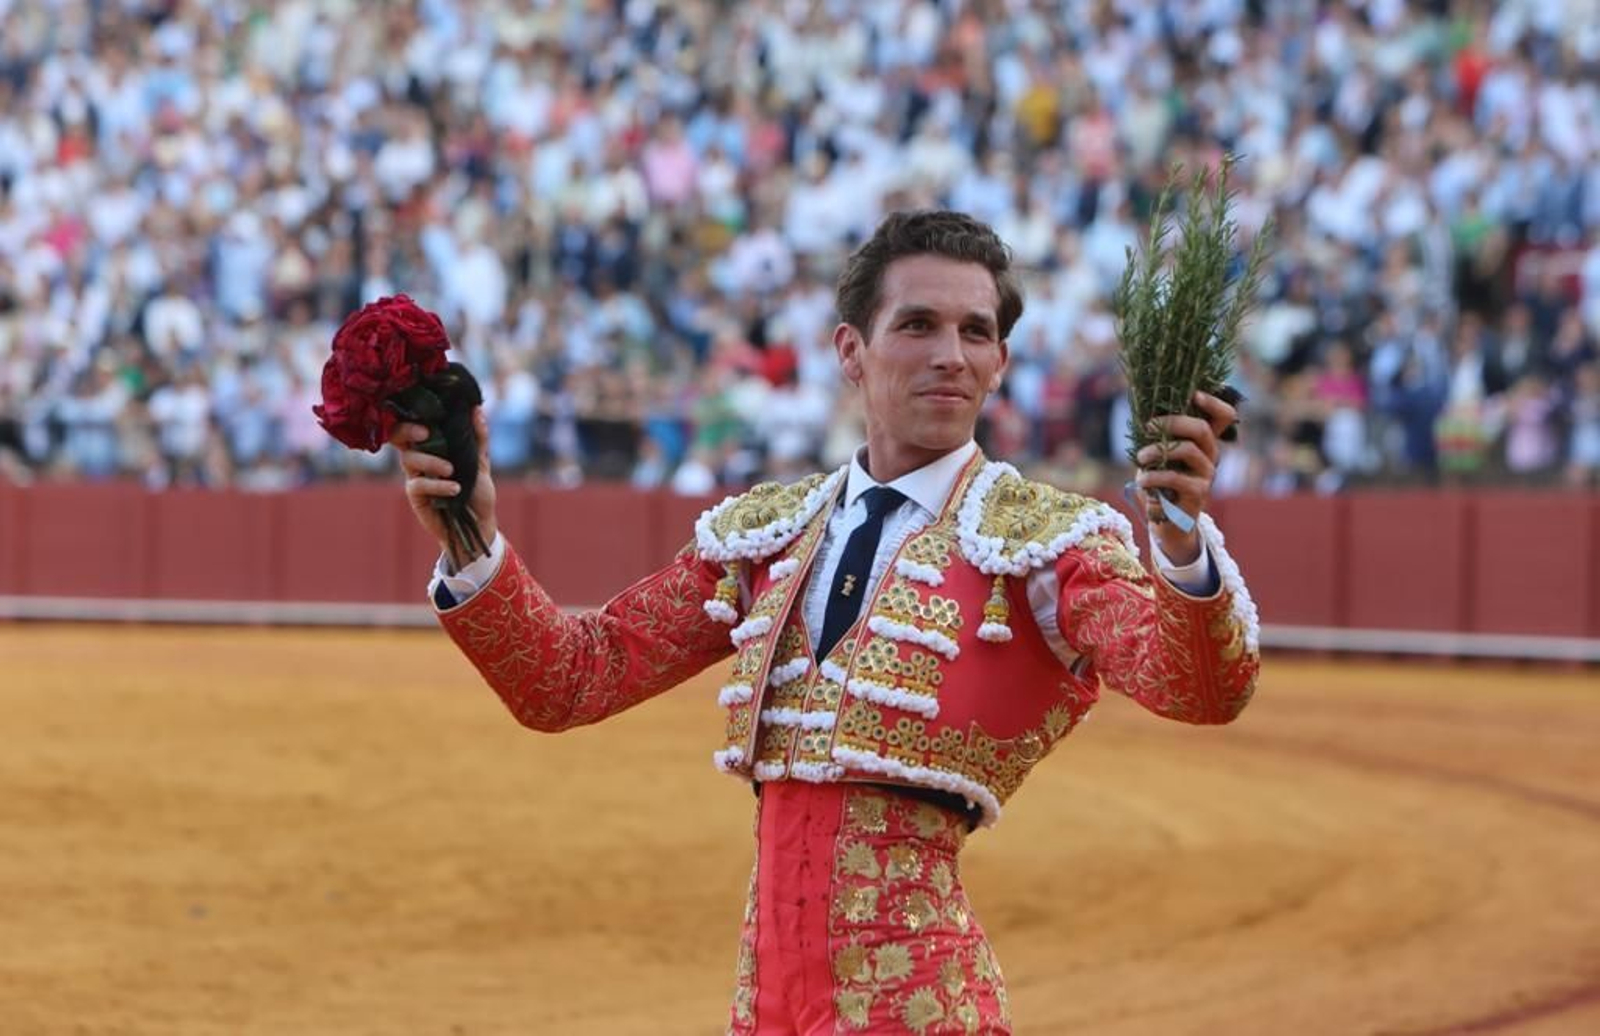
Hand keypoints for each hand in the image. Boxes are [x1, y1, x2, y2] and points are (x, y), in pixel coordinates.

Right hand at [390, 407, 498, 568]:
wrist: (479, 521)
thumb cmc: (477, 489)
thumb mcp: (481, 461)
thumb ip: (478, 437)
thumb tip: (477, 410)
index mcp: (432, 446)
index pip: (413, 425)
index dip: (412, 417)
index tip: (427, 415)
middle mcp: (419, 458)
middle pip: (401, 438)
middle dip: (408, 431)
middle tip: (426, 433)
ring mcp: (415, 477)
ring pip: (409, 460)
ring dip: (430, 462)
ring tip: (451, 470)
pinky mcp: (416, 497)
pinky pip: (418, 485)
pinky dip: (437, 485)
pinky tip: (454, 488)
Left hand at [1134, 390, 1236, 564]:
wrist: (1167, 521)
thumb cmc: (1160, 483)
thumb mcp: (1158, 456)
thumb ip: (1158, 436)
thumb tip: (1144, 411)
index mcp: (1204, 442)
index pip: (1224, 416)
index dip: (1213, 402)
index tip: (1194, 394)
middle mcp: (1211, 455)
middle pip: (1202, 428)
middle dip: (1172, 422)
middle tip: (1148, 427)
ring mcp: (1207, 474)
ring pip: (1187, 449)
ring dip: (1157, 450)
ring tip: (1140, 458)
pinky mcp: (1198, 493)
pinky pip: (1176, 477)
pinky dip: (1154, 476)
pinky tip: (1142, 480)